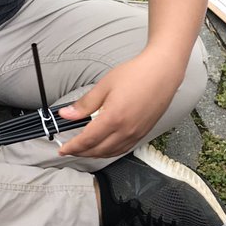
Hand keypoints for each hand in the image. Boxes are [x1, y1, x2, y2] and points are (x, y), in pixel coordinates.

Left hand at [56, 53, 176, 157]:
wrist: (162, 72)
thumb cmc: (137, 74)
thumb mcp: (104, 86)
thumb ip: (84, 104)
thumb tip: (67, 114)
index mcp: (113, 119)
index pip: (87, 141)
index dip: (72, 147)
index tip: (62, 149)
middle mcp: (126, 130)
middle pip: (98, 151)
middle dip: (81, 153)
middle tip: (70, 150)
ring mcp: (136, 133)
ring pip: (111, 153)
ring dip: (95, 154)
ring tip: (84, 150)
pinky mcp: (144, 133)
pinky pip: (123, 149)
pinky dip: (110, 152)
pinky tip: (104, 147)